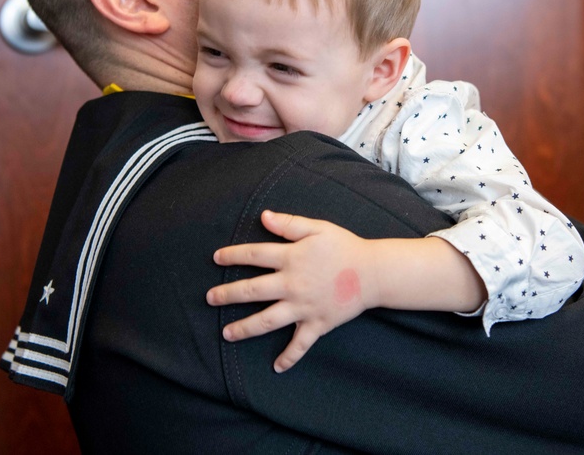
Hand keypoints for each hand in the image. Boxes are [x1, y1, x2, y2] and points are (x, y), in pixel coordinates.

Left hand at [206, 210, 378, 372]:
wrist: (373, 272)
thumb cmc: (345, 247)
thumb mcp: (318, 228)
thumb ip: (289, 224)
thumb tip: (264, 216)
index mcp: (292, 258)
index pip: (255, 255)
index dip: (233, 255)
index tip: (217, 258)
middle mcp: (293, 284)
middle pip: (253, 290)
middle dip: (228, 294)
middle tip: (209, 299)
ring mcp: (304, 307)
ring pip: (268, 320)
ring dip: (245, 328)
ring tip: (226, 333)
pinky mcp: (317, 323)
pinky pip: (301, 344)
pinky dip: (289, 357)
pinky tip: (277, 367)